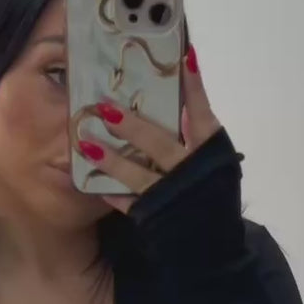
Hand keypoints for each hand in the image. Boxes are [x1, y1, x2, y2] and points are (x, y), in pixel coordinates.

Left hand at [77, 47, 220, 212]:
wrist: (216, 246)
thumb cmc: (213, 192)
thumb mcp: (217, 159)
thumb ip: (199, 128)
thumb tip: (183, 84)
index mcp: (211, 153)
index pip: (203, 114)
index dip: (194, 87)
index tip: (182, 57)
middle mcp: (191, 171)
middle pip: (160, 144)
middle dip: (132, 127)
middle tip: (104, 108)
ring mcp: (170, 196)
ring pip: (139, 176)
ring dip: (112, 160)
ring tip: (86, 144)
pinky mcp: (155, 217)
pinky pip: (130, 205)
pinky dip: (112, 194)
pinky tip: (91, 182)